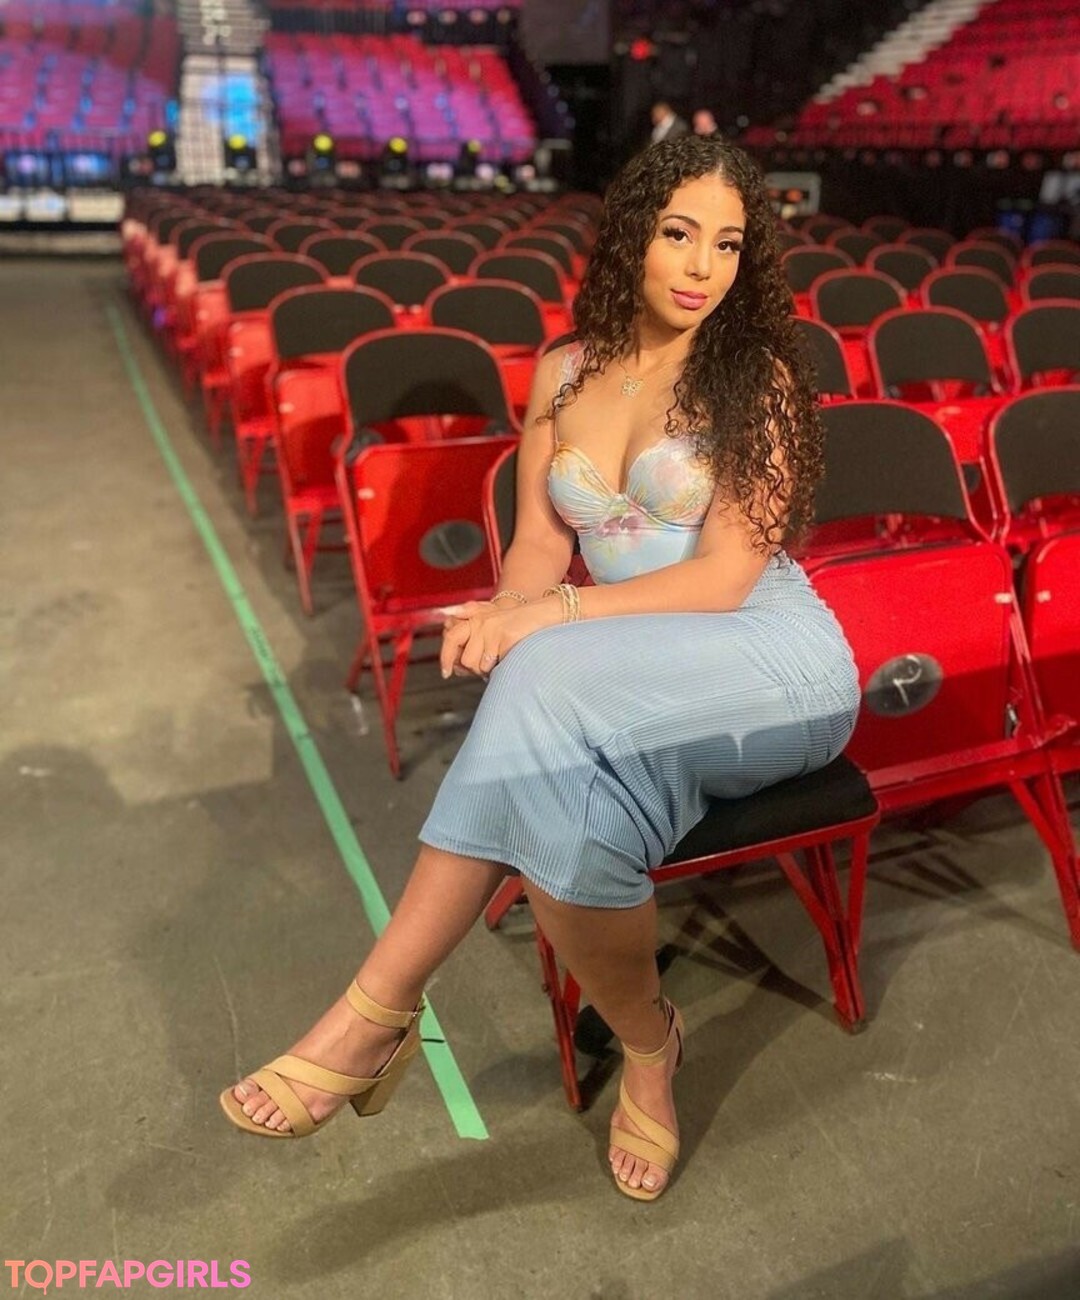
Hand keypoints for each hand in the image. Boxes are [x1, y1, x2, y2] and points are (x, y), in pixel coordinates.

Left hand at [438, 598, 558, 679]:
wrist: (545, 614)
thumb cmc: (520, 623)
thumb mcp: (493, 619)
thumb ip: (471, 625)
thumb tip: (453, 641)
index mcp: (475, 617)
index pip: (451, 638)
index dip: (446, 658)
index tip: (446, 672)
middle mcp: (480, 622)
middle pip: (465, 659)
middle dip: (475, 669)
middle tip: (489, 665)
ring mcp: (491, 629)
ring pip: (477, 665)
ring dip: (488, 669)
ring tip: (500, 660)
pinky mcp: (503, 637)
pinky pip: (494, 664)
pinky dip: (500, 666)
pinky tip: (508, 658)